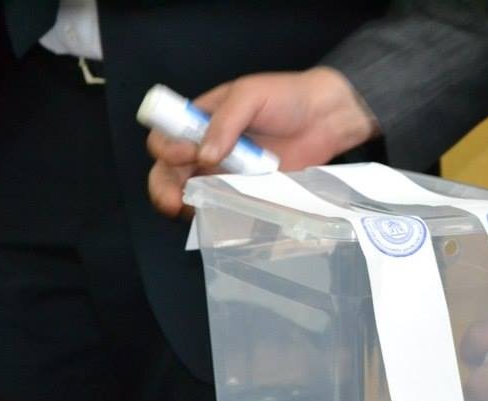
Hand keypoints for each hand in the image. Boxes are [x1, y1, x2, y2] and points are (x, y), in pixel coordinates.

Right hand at [146, 66, 379, 216]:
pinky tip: (217, 217)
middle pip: (167, 172)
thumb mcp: (250, 96)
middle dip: (163, 187)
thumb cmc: (286, 97)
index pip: (164, 136)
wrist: (325, 118)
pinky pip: (220, 208)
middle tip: (174, 199)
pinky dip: (213, 216)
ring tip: (192, 211)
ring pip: (188, 195)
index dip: (166, 148)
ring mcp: (223, 173)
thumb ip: (225, 122)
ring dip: (183, 206)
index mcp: (199, 120)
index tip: (186, 153)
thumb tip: (204, 154)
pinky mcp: (244, 193)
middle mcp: (204, 148)